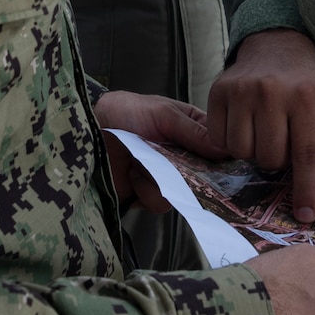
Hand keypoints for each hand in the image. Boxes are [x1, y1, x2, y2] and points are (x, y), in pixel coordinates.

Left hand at [96, 91, 225, 212]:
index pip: (218, 147)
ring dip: (164, 180)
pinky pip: (161, 203)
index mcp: (191, 129)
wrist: (89, 129)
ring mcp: (165, 175)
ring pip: (185, 193)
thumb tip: (225, 149)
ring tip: (143, 163)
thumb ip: (194, 132)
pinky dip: (146, 189)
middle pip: (206, 175)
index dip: (223, 156)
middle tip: (183, 168)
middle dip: (196, 175)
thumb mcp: (163, 113)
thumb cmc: (125, 111)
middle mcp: (183, 155)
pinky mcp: (148, 193)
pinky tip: (133, 173)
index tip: (225, 163)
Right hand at [208, 30, 314, 223]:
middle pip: (269, 158)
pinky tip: (245, 126)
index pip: (306, 155)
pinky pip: (220, 139)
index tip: (306, 215)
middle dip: (278, 161)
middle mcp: (272, 91)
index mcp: (306, 97)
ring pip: (242, 152)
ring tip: (264, 133)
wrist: (277, 46)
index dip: (305, 190)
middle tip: (283, 142)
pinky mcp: (218, 91)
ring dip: (254, 152)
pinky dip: (232, 142)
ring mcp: (241, 90)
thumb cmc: (306, 85)